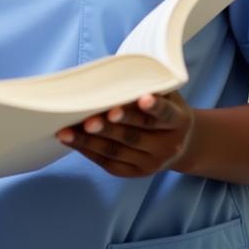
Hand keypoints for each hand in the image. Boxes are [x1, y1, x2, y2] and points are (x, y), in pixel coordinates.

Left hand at [56, 92, 195, 177]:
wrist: (181, 143)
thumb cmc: (163, 107)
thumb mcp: (165, 93)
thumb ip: (147, 86)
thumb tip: (114, 75)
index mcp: (178, 121)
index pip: (165, 113)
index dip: (155, 106)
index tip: (143, 99)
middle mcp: (168, 145)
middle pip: (134, 135)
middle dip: (110, 127)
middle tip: (89, 120)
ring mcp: (153, 162)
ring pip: (117, 151)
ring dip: (89, 141)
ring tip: (66, 131)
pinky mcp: (137, 173)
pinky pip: (110, 163)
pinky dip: (89, 152)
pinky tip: (71, 141)